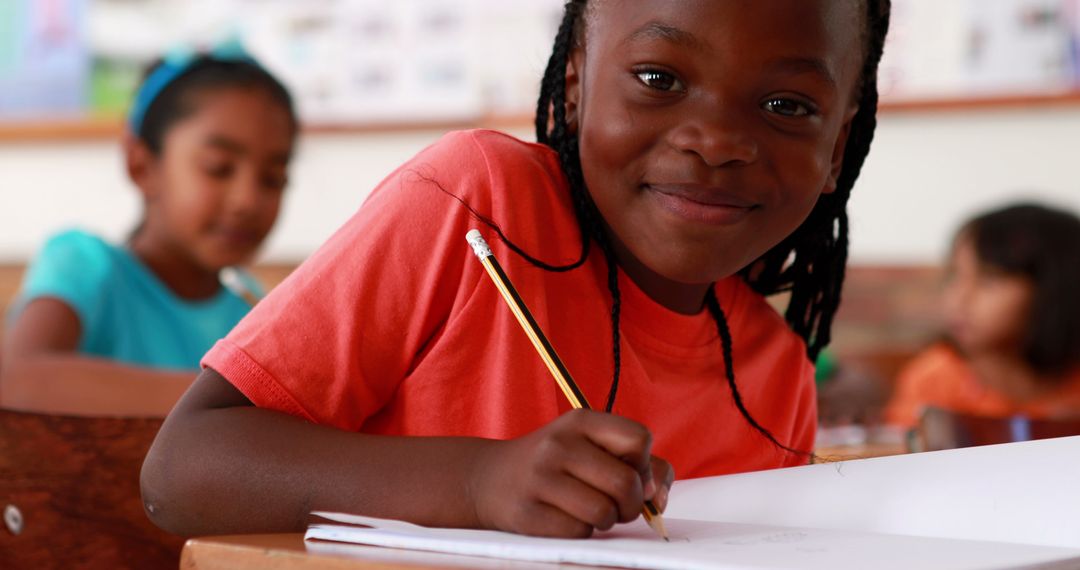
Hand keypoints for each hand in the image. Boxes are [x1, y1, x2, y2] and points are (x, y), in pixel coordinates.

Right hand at [468, 409, 673, 537]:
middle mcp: (558, 444)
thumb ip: (640, 463)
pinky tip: (566, 518)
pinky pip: (579, 532)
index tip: (631, 472)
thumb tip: (656, 497)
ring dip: (607, 520)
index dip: (644, 464)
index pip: (639, 438)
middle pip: (626, 483)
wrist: (489, 478)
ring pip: (604, 512)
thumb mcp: (591, 446)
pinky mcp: (528, 512)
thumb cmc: (556, 464)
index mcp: (580, 421)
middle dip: (632, 503)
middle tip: (619, 505)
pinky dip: (582, 532)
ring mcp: (540, 478)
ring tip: (591, 510)